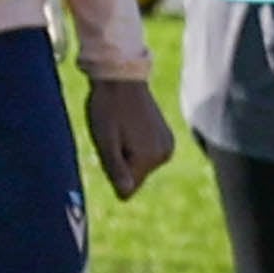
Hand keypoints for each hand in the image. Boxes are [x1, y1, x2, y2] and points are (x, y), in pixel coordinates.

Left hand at [84, 74, 173, 199]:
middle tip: (113, 136)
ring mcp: (168, 146)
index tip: (109, 148)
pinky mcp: (168, 138)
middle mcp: (164, 155)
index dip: (112, 172)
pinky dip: (138, 146)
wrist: (122, 77)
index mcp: (148, 158)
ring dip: (129, 154)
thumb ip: (116, 169)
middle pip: (135, 177)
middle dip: (121, 163)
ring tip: (122, 128)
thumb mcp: (105, 140)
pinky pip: (148, 155)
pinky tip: (131, 126)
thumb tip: (125, 196)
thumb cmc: (107, 108)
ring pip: (141, 166)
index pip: (126, 189)